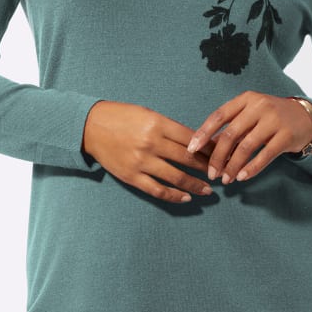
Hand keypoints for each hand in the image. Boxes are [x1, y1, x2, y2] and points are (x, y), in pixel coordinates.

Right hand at [82, 101, 217, 203]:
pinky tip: (187, 197)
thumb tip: (194, 142)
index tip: (221, 153)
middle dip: (207, 167)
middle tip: (220, 172)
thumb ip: (168, 128)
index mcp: (157, 124)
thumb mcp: (147, 113)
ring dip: (196, 185)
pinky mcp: (131, 176)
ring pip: (176, 177)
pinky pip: (158, 190)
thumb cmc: (121, 116)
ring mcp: (141, 162)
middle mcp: (151, 143)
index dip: (208, 148)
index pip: (191, 138)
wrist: (91, 126)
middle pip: (187, 159)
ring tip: (209, 190)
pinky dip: (174, 195)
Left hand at [186, 91, 311, 184]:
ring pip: (246, 147)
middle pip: (231, 134)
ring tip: (226, 179)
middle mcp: (259, 106)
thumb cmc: (271, 117)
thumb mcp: (251, 114)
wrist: (305, 117)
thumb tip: (206, 148)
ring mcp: (274, 120)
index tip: (191, 149)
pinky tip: (241, 177)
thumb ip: (231, 127)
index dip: (203, 133)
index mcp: (246, 99)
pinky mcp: (286, 136)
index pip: (219, 116)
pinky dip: (251, 168)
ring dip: (233, 166)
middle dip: (217, 157)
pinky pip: (265, 155)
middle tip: (211, 173)